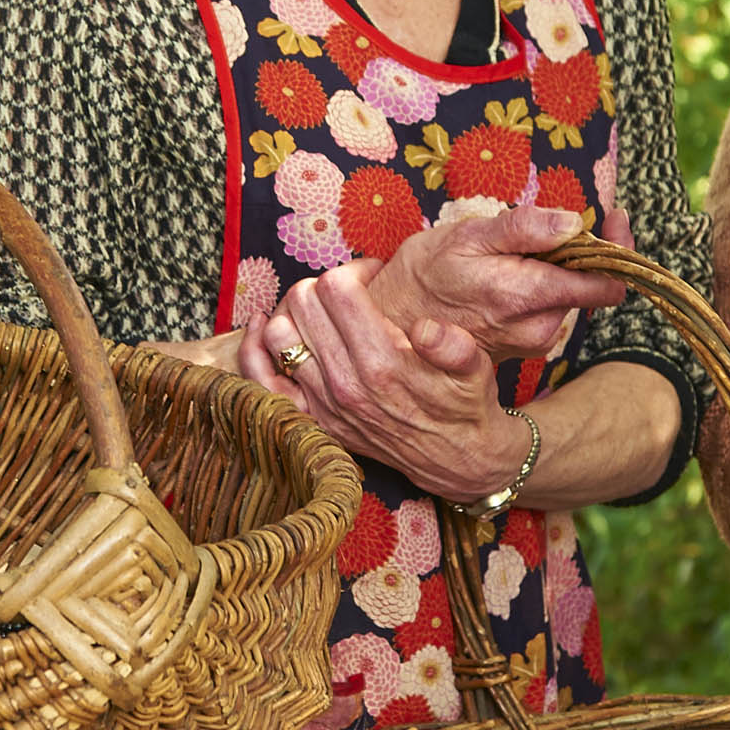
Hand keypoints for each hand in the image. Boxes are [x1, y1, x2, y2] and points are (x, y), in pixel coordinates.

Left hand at [235, 267, 529, 501]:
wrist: (456, 459)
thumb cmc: (465, 405)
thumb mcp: (476, 370)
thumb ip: (455, 345)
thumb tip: (426, 328)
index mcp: (384, 363)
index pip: (337, 288)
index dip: (355, 269)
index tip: (375, 275)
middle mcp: (346, 383)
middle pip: (303, 302)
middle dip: (326, 283)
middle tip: (350, 290)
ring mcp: (323, 403)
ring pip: (278, 332)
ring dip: (294, 311)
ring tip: (321, 309)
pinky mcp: (312, 420)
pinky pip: (261, 382)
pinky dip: (253, 350)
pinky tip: (264, 327)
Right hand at [365, 204, 625, 360]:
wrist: (393, 323)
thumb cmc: (424, 274)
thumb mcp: (467, 236)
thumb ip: (523, 230)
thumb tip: (574, 223)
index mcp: (527, 297)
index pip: (605, 284)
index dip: (618, 248)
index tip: (614, 217)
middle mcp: (538, 327)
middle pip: (592, 286)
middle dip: (586, 250)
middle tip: (566, 220)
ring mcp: (534, 341)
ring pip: (572, 295)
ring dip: (564, 266)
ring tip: (529, 244)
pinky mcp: (526, 344)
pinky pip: (554, 307)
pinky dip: (548, 282)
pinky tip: (519, 266)